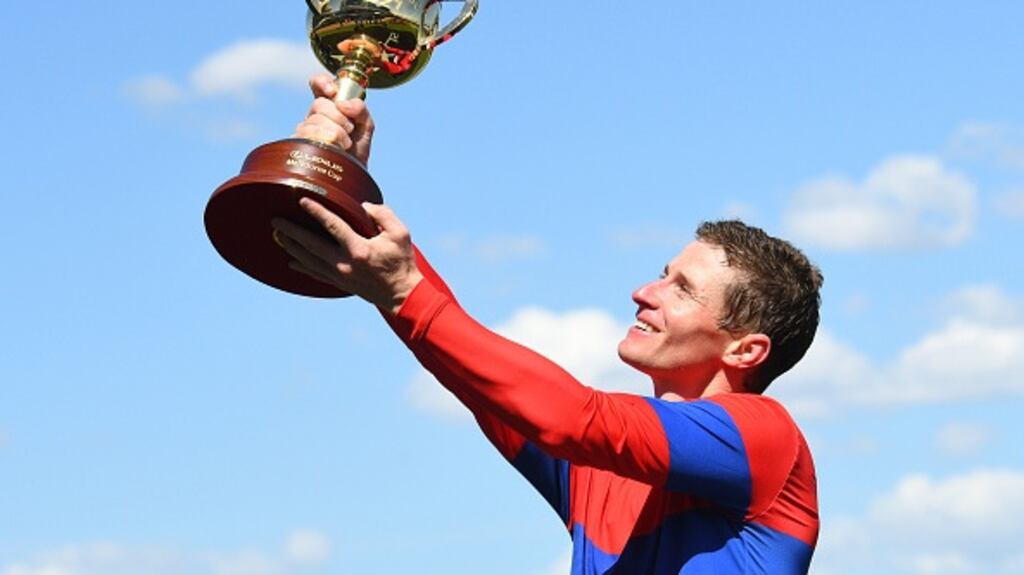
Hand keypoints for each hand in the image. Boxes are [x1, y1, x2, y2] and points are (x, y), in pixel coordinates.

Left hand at [271, 199, 422, 313]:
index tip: (302, 200)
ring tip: (278, 236)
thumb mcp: (400, 234)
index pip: (332, 226)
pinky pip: (315, 274)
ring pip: (309, 260)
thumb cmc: (402, 263)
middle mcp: (344, 263)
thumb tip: (363, 206)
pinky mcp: (340, 284)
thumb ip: (383, 215)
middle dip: (292, 231)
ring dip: (292, 247)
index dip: (316, 211)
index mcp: (358, 249)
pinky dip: (302, 267)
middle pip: (311, 244)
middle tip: (276, 220)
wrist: (403, 295)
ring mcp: (340, 275)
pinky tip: (291, 261)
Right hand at [294, 74, 375, 165]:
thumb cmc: (357, 150)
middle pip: (319, 104)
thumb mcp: (366, 126)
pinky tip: (335, 149)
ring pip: (315, 121)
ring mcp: (304, 129)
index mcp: (329, 106)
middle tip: (350, 129)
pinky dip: (327, 141)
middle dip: (338, 117)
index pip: (317, 85)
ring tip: (345, 144)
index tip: (332, 92)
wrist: (352, 174)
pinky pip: (308, 135)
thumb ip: (360, 109)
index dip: (322, 82)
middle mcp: (314, 115)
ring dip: (336, 132)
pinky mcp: (299, 144)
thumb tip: (343, 104)